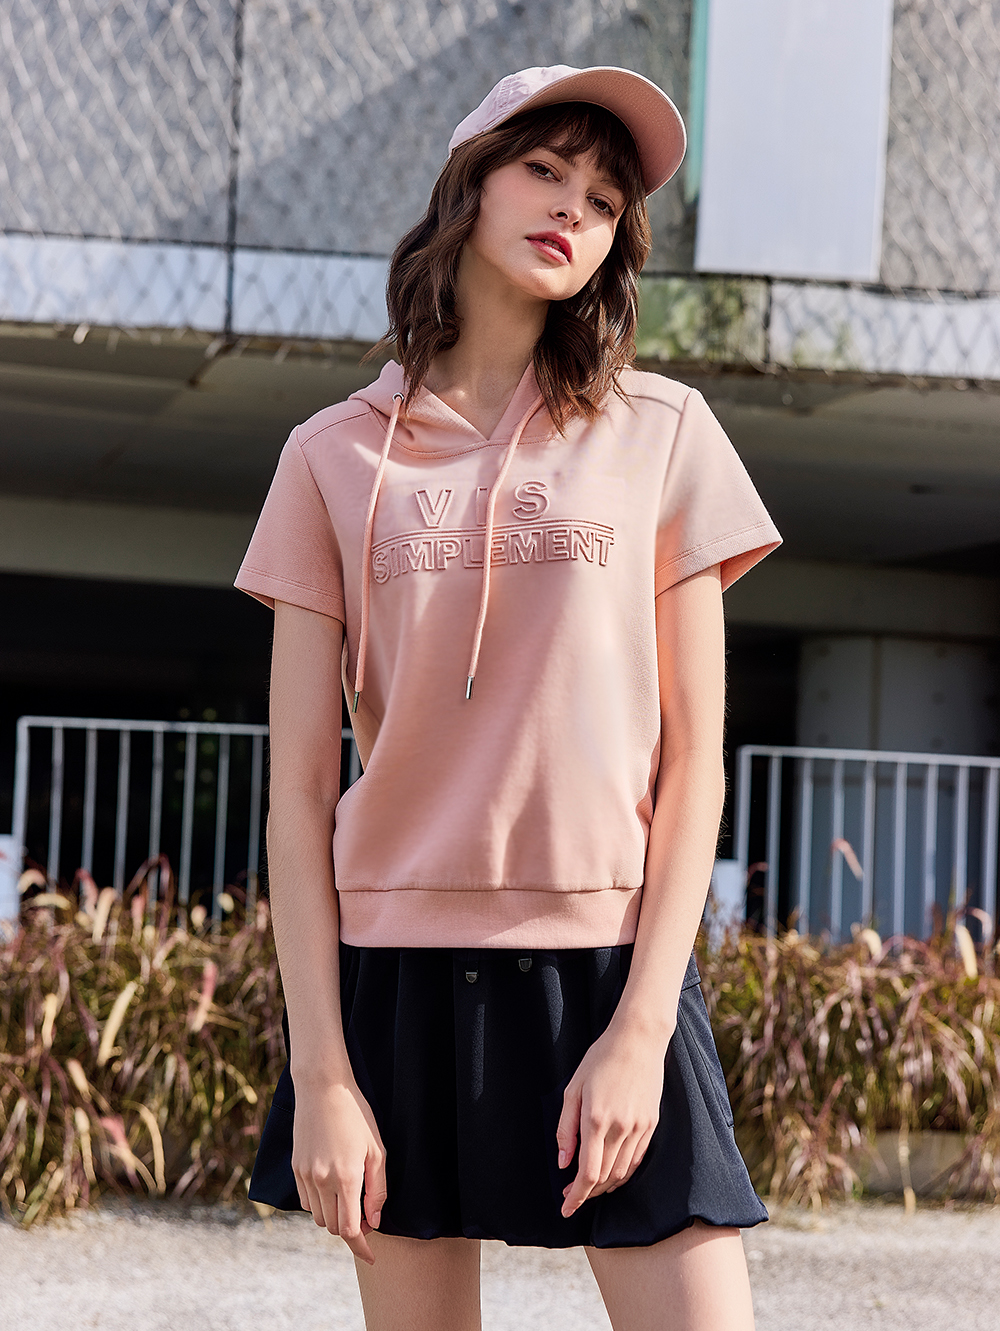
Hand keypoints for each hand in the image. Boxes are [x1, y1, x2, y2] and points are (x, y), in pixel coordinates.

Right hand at [291, 1077, 386, 1263]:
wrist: (323, 1088)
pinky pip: (305, 1202)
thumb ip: (377, 1190)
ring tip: (349, 1199)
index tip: (371, 1257)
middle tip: (365, 1215)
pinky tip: (331, 1189)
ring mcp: (305, 1175)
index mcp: (345, 1177)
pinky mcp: (295, 1169)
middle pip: (333, 1227)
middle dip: (350, 1228)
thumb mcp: (377, 1150)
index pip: (349, 1230)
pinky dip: (318, 1205)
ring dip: (334, 1217)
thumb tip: (373, 1222)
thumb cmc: (356, 1116)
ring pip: (318, 1217)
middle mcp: (322, 1181)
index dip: (361, 1247)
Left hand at [555, 1019, 669, 1217]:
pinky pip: (636, 1160)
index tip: (565, 1208)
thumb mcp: (573, 1088)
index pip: (587, 1174)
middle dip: (586, 1194)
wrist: (638, 1040)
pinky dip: (623, 1173)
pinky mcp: (651, 1124)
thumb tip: (563, 1162)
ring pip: (621, 1173)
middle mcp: (620, 1128)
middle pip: (604, 1178)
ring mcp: (639, 1128)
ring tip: (589, 1187)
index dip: (576, 1196)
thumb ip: (566, 1128)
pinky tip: (611, 1175)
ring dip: (604, 1187)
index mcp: (596, 1120)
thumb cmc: (600, 1059)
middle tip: (571, 1196)